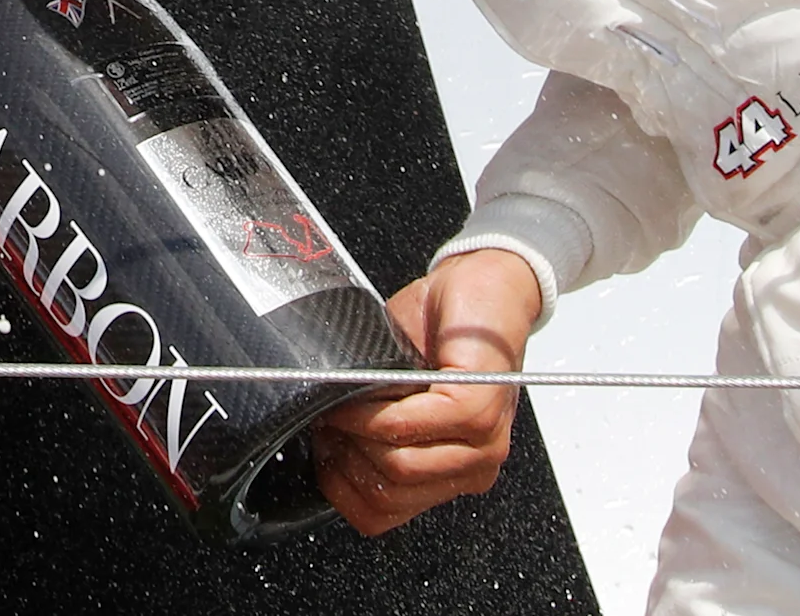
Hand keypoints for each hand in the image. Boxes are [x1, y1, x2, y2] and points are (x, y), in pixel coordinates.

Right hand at [309, 250, 542, 535]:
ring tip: (340, 400)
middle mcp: (473, 467)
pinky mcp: (477, 407)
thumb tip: (316, 448)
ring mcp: (482, 442)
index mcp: (450, 474)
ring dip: (354, 430)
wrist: (482, 284)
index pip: (380, 516)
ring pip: (396, 467)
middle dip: (341, 456)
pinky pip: (405, 425)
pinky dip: (370, 408)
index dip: (338, 486)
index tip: (320, 449)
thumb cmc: (436, 333)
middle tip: (325, 417)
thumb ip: (369, 432)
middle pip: (385, 493)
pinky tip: (359, 388)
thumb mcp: (393, 393)